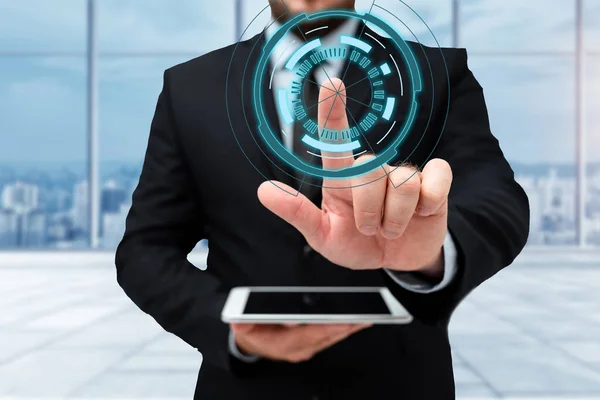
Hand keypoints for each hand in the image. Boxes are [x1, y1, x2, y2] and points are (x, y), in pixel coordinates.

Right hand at [230, 323, 370, 362]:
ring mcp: (305, 349)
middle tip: (363, 318)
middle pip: (325, 338)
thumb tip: (250, 322)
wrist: (251, 343)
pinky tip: (354, 323)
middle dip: (345, 328)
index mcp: (282, 345)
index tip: (342, 322)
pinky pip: (329, 339)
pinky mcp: (310, 346)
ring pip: (331, 339)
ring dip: (348, 329)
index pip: (308, 336)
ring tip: (365, 318)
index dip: (326, 329)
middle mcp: (297, 349)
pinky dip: (342, 330)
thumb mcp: (243, 326)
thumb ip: (246, 324)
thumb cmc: (250, 331)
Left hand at [258, 78, 451, 277]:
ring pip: (403, 184)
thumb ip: (297, 214)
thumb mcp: (323, 236)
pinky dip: (430, 201)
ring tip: (391, 230)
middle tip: (370, 231)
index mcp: (342, 179)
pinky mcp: (433, 183)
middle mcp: (373, 170)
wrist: (397, 261)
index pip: (335, 141)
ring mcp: (404, 174)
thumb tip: (263, 191)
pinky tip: (424, 212)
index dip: (333, 112)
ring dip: (395, 219)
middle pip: (371, 172)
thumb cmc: (356, 244)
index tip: (332, 84)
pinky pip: (437, 179)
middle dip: (369, 214)